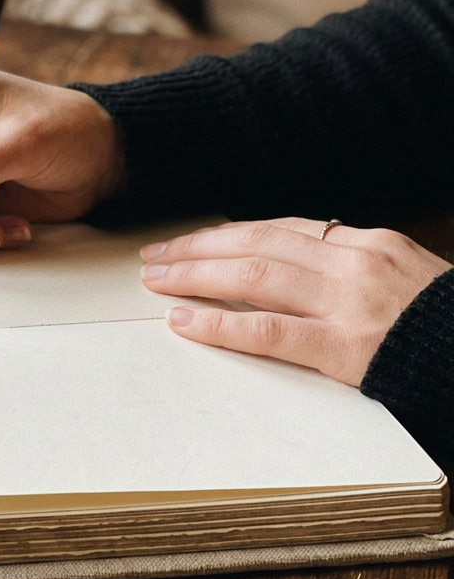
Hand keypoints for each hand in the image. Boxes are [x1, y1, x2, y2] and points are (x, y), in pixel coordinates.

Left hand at [140, 218, 452, 385]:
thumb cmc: (443, 327)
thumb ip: (350, 268)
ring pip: (253, 278)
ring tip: (157, 282)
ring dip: (195, 277)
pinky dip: (219, 324)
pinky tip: (184, 322)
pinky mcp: (347, 349)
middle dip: (198, 249)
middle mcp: (355, 263)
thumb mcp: (403, 278)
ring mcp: (350, 304)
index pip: (282, 229)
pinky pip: (268, 332)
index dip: (228, 235)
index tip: (190, 242)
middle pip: (256, 245)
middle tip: (154, 257)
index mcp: (369, 243)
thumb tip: (292, 265)